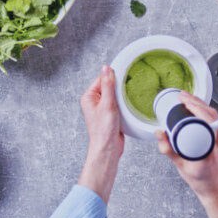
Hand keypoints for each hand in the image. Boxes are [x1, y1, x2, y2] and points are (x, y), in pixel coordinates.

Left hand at [78, 65, 124, 203]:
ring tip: (128, 99)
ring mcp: (102, 108)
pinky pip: (119, 104)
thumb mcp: (107, 104)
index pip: (102, 79)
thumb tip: (106, 68)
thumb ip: (108, 85)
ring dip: (122, 96)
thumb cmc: (104, 130)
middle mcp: (94, 102)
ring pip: (115, 95)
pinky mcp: (110, 115)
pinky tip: (128, 106)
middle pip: (109, 86)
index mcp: (88, 97)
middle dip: (119, 88)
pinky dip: (124, 104)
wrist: (108, 149)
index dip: (113, 78)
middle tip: (127, 89)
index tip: (124, 76)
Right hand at [156, 91, 217, 217]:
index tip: (184, 102)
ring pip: (217, 116)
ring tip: (189, 99)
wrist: (217, 190)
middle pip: (212, 114)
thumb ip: (168, 150)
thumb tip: (159, 134)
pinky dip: (208, 112)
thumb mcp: (181, 166)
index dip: (196, 108)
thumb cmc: (202, 181)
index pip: (207, 121)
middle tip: (182, 96)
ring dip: (203, 105)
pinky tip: (200, 108)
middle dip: (196, 102)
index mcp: (212, 149)